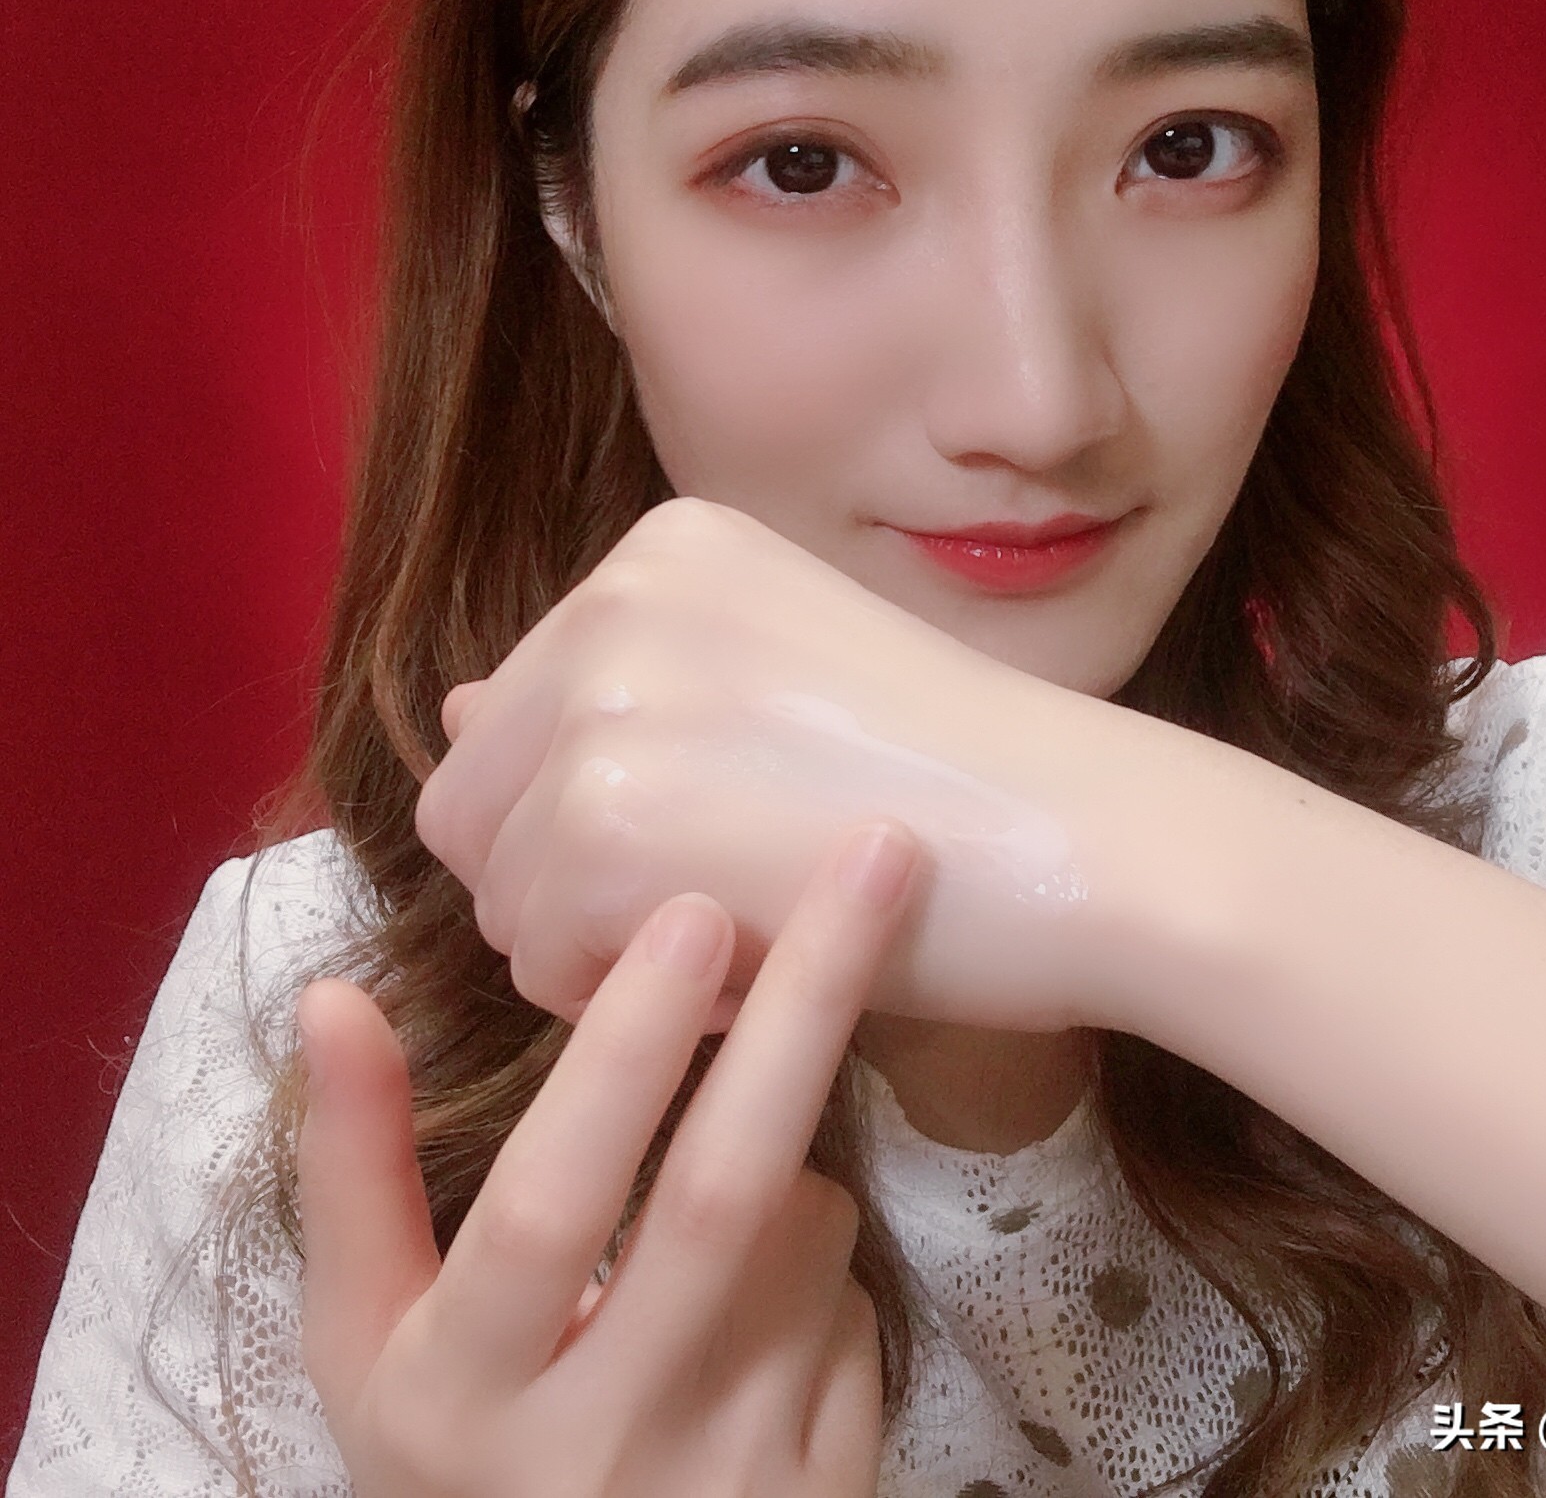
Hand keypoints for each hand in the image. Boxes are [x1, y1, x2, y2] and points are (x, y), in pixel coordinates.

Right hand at [296, 819, 921, 1497]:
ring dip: (789, 1167)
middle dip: (805, 1008)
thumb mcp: (371, 1345)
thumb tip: (335, 993)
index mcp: (467, 1399)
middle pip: (720, 1196)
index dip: (618, 1059)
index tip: (689, 908)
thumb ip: (352, 1174)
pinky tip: (753, 1312)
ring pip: (810, 1235)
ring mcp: (733, 1480)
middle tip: (876, 855)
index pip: (546, 1209)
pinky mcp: (829, 1492)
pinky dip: (816, 1265)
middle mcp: (605, 1445)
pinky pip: (854, 1310)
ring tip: (712, 1213)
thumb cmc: (459, 1456)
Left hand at [415, 496, 1133, 1032]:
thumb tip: (450, 710)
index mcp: (662, 551)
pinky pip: (541, 963)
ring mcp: (603, 702)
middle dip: (576, 886)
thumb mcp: (779, 684)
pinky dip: (642, 1001)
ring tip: (760, 918)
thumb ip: (615, 689)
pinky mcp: (605, 821)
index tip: (740, 826)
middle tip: (736, 892)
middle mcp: (614, 599)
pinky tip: (763, 960)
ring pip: (500, 892)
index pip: (515, 721)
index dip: (608, 822)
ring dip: (610, 947)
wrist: (1088, 837)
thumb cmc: (960, 781)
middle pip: (477, 804)